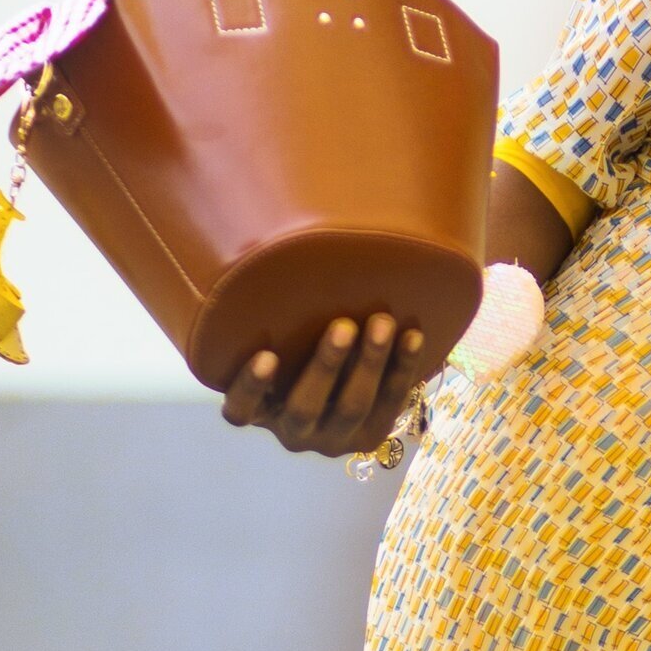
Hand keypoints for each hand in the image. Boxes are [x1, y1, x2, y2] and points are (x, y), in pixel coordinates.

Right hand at [221, 311, 427, 458]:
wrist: (345, 381)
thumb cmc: (295, 341)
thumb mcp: (277, 331)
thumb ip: (263, 302)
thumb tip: (236, 212)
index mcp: (259, 410)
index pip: (240, 410)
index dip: (251, 388)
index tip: (266, 355)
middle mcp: (292, 431)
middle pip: (305, 408)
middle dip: (327, 366)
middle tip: (344, 326)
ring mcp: (333, 438)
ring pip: (351, 408)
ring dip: (370, 364)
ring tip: (383, 323)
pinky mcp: (371, 436)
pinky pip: (390, 405)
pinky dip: (402, 370)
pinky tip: (414, 336)